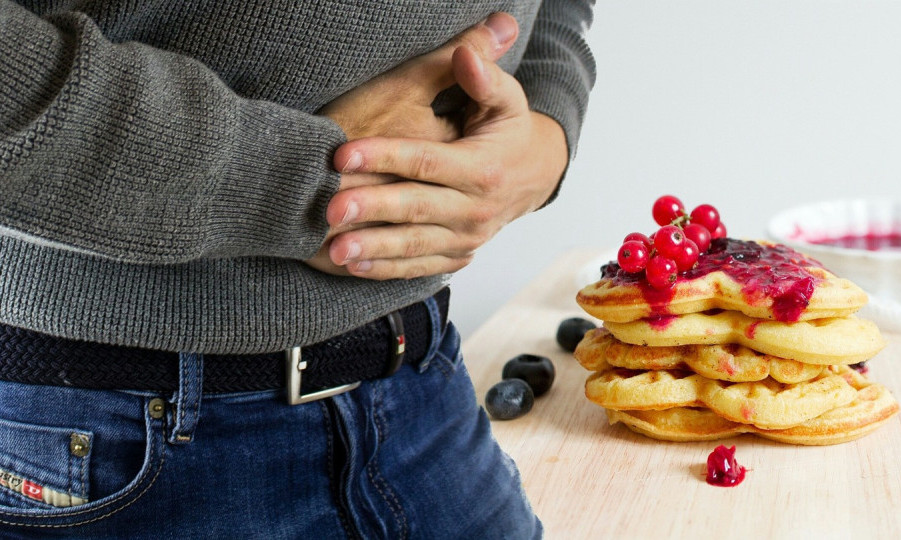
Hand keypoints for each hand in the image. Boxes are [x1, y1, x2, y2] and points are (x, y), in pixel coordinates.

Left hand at [304, 13, 519, 275]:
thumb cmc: (509, 131)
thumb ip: (485, 78)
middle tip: (330, 209)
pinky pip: (420, 267)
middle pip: (416, 208)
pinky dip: (386, 270)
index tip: (342, 154)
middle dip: (371, 209)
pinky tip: (353, 266)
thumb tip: (464, 52)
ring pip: (415, 246)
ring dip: (373, 249)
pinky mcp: (458, 256)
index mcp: (483, 169)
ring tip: (335, 249)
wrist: (534, 176)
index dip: (384, 156)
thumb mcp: (507, 100)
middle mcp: (476, 209)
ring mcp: (467, 238)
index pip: (427, 163)